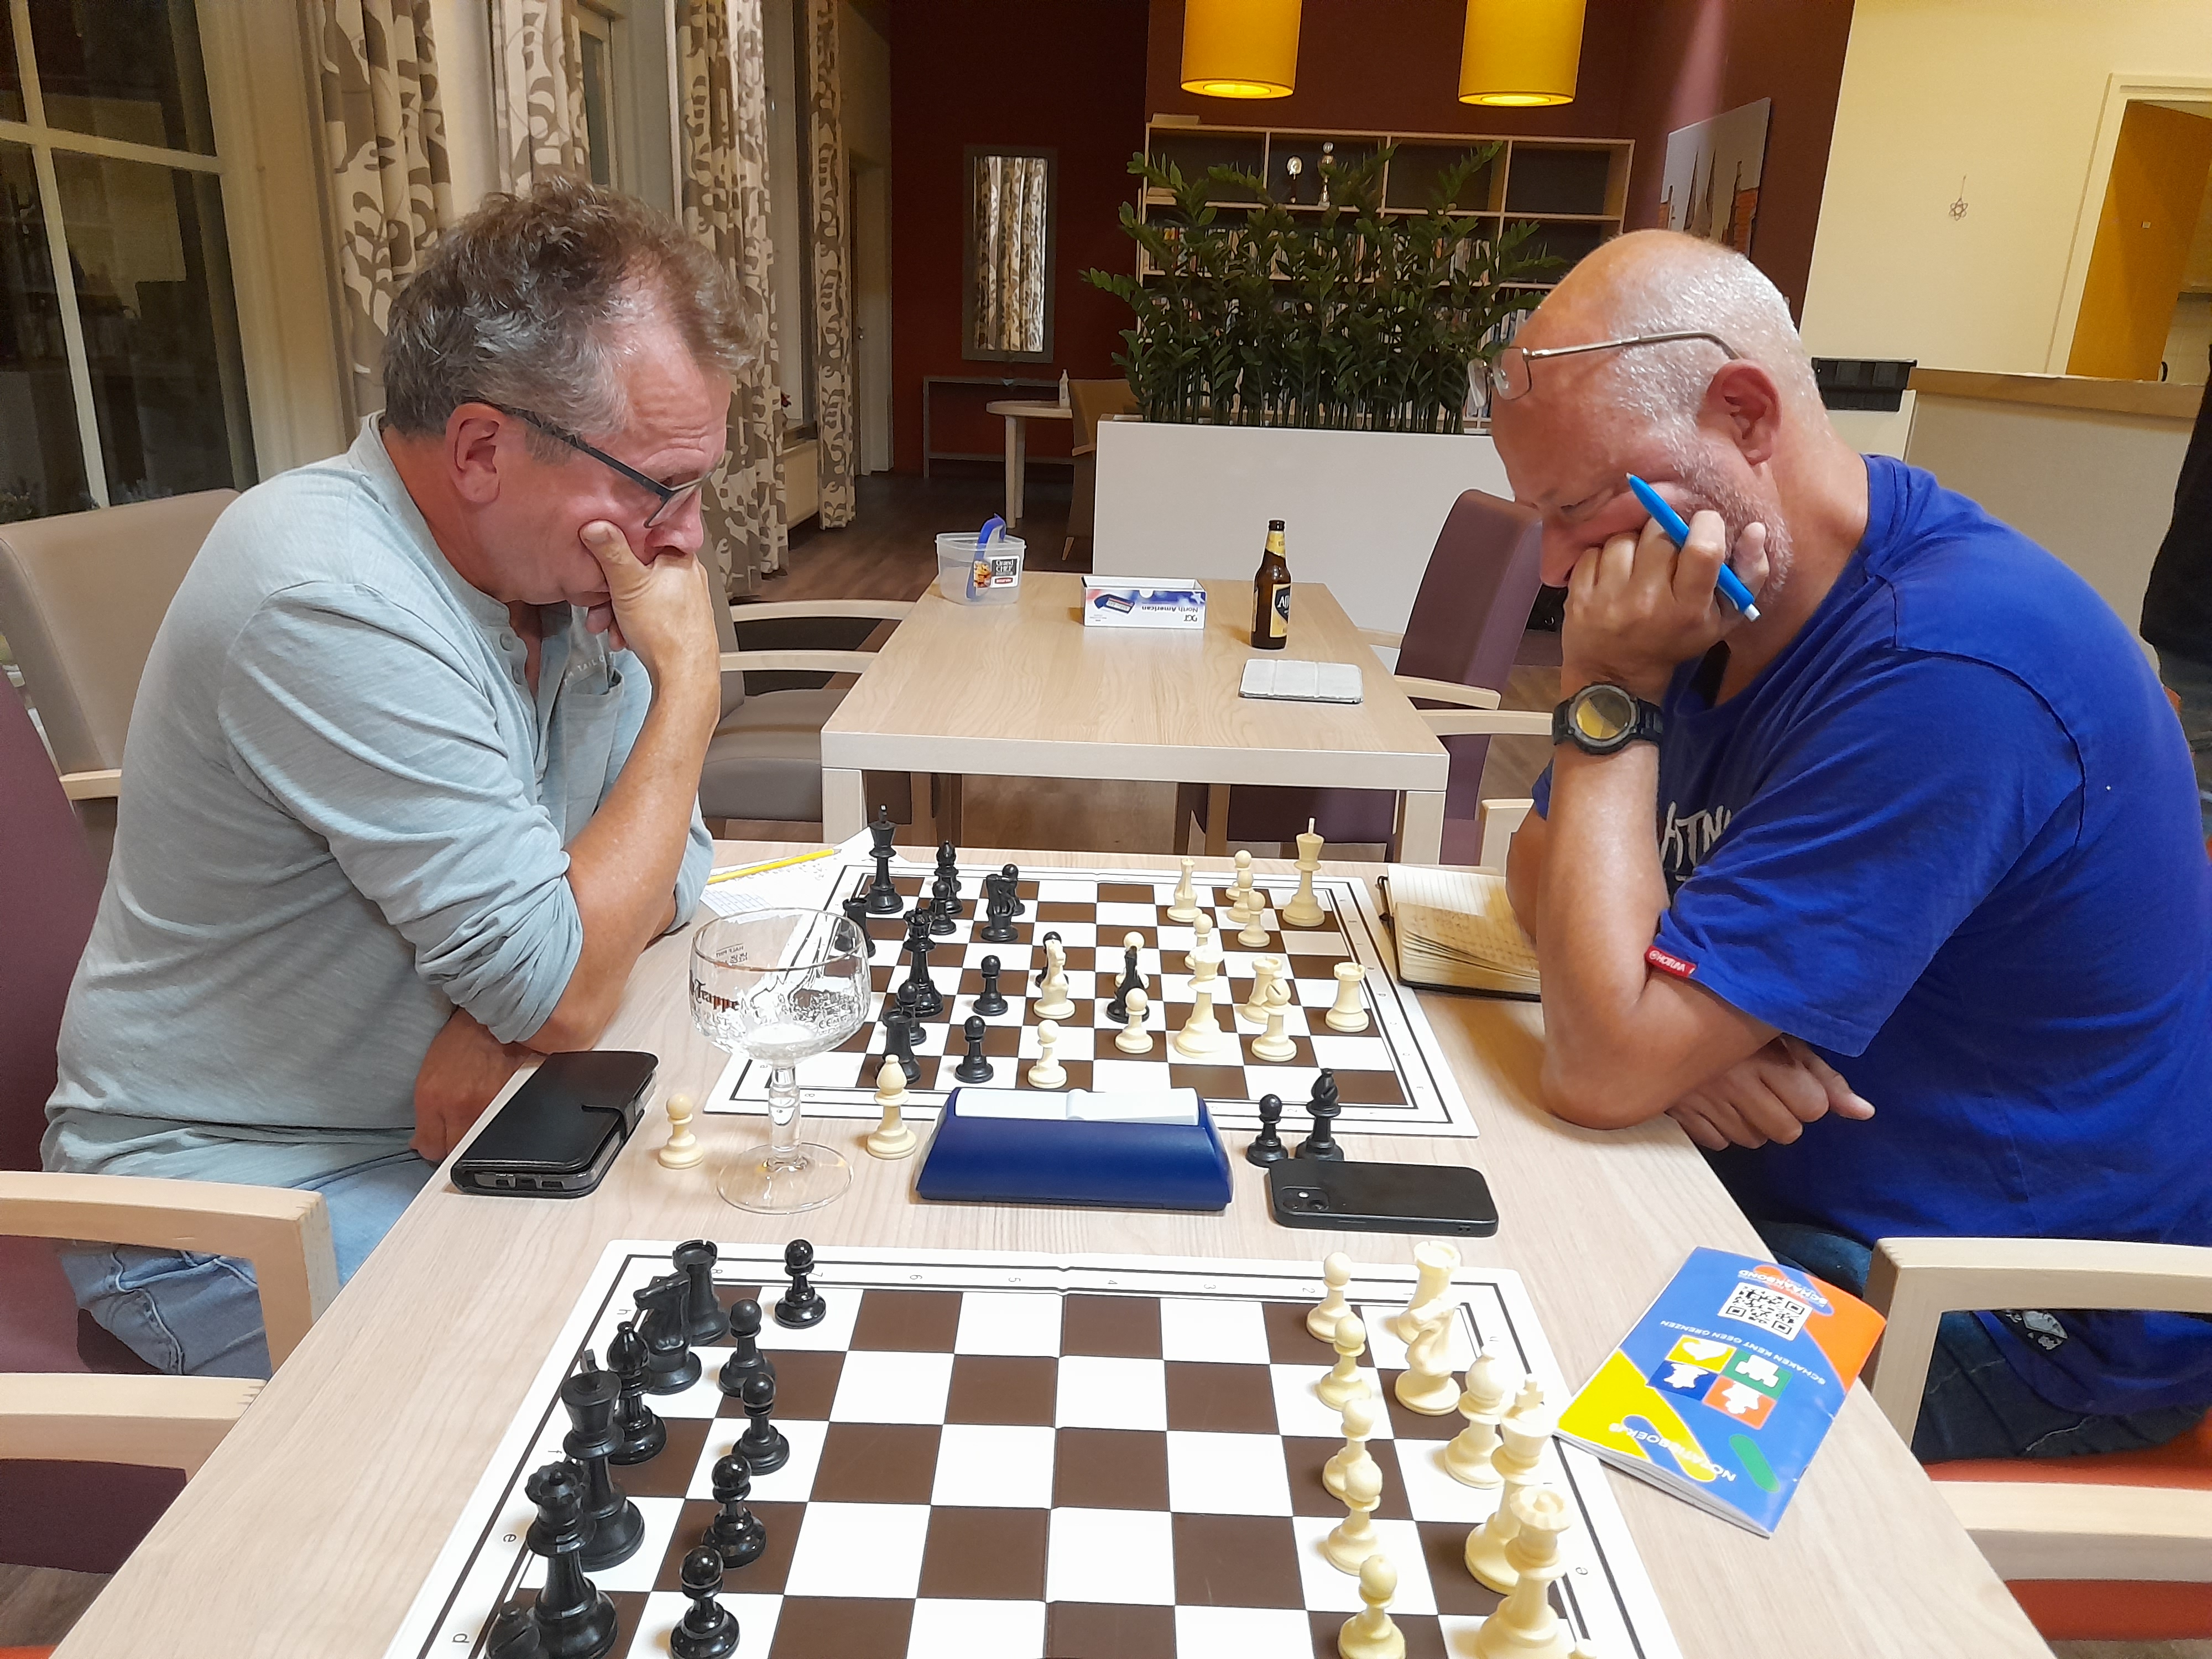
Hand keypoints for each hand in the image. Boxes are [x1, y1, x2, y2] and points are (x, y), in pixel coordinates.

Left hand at [411, 1006, 530, 1162]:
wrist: (499, 1018)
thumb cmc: (463, 1041)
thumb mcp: (429, 1075)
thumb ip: (425, 1114)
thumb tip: (420, 1144)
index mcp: (435, 1098)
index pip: (431, 1149)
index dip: (434, 1146)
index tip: (438, 1139)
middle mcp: (463, 1106)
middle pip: (456, 1152)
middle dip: (454, 1144)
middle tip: (458, 1125)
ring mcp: (491, 1106)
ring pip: (480, 1144)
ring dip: (477, 1136)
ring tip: (479, 1113)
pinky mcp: (516, 1103)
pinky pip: (503, 1130)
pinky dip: (500, 1125)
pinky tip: (496, 1107)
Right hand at [578, 520, 718, 700]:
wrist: (684, 678)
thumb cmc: (667, 635)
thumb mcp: (628, 585)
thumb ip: (611, 552)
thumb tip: (597, 525)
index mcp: (679, 557)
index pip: (645, 535)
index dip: (619, 544)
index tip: (601, 554)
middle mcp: (686, 575)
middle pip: (638, 569)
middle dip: (611, 589)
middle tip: (598, 604)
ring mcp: (684, 598)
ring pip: (640, 593)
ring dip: (616, 609)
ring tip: (608, 626)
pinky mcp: (679, 619)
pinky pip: (648, 612)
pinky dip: (631, 622)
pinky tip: (623, 635)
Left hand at [1561, 505, 1768, 699]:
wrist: (1617, 676)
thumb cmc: (1677, 640)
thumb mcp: (1723, 618)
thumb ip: (1748, 574)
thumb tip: (1755, 529)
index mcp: (1687, 609)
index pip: (1703, 549)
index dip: (1706, 526)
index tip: (1702, 527)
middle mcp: (1647, 602)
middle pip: (1659, 533)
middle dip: (1666, 532)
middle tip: (1666, 550)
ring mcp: (1608, 600)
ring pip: (1624, 538)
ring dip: (1633, 544)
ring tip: (1637, 565)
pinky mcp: (1578, 597)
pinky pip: (1592, 551)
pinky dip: (1603, 557)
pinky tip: (1612, 575)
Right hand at [1664, 1035, 1873, 1150]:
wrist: (1660, 1010)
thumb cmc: (1734, 1019)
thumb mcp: (1782, 1035)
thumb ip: (1823, 1076)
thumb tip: (1863, 1113)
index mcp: (1766, 1056)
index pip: (1813, 1106)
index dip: (1808, 1096)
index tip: (1791, 1077)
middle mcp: (1736, 1081)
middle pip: (1787, 1131)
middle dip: (1784, 1113)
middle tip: (1766, 1086)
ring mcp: (1706, 1099)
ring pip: (1753, 1140)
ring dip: (1753, 1122)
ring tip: (1741, 1091)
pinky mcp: (1680, 1111)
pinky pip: (1717, 1142)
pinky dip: (1720, 1127)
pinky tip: (1717, 1101)